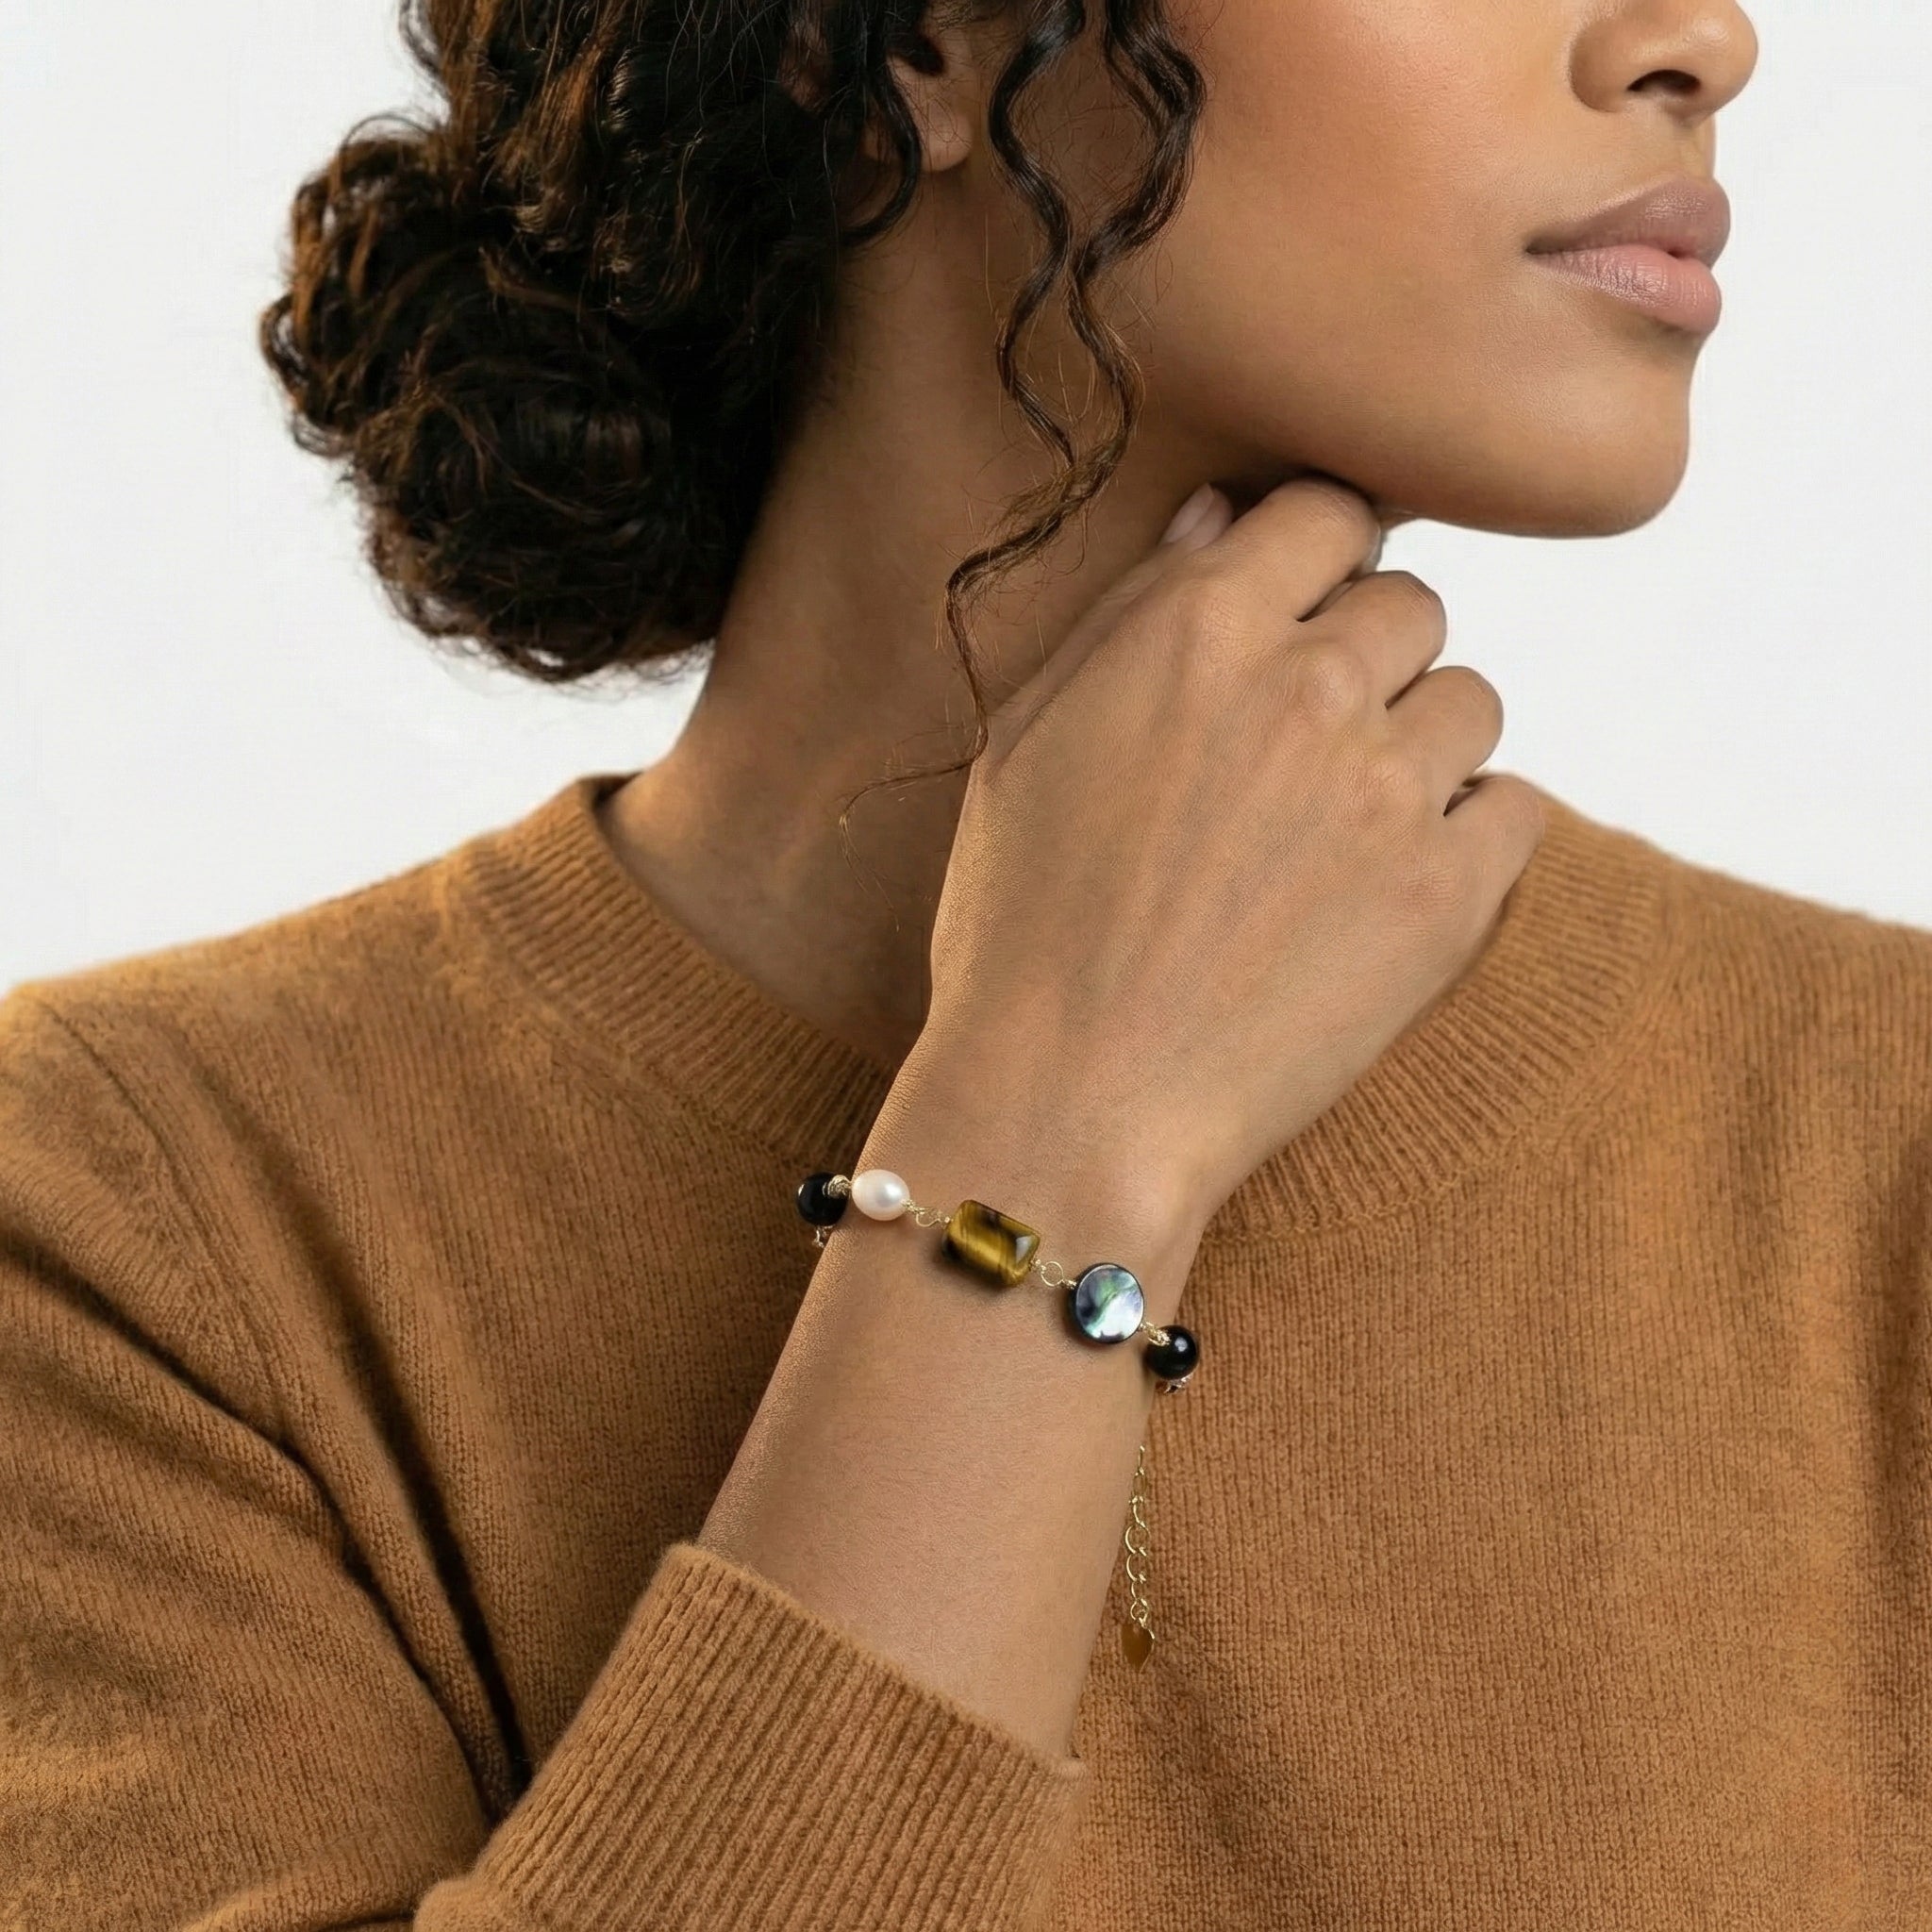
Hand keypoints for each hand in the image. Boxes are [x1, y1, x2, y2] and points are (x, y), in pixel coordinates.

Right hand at [904, 475, 1544, 1238]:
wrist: (1068, 1105)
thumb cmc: (1019, 928)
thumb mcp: (1025, 743)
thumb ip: (1131, 614)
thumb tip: (1223, 515)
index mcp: (1199, 629)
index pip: (1329, 511)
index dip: (1320, 559)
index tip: (1303, 615)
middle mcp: (1310, 684)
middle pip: (1412, 604)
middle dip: (1370, 658)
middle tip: (1305, 751)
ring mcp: (1388, 788)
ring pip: (1473, 701)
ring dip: (1423, 745)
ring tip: (1344, 831)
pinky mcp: (1449, 894)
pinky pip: (1518, 808)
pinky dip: (1474, 833)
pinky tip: (1397, 881)